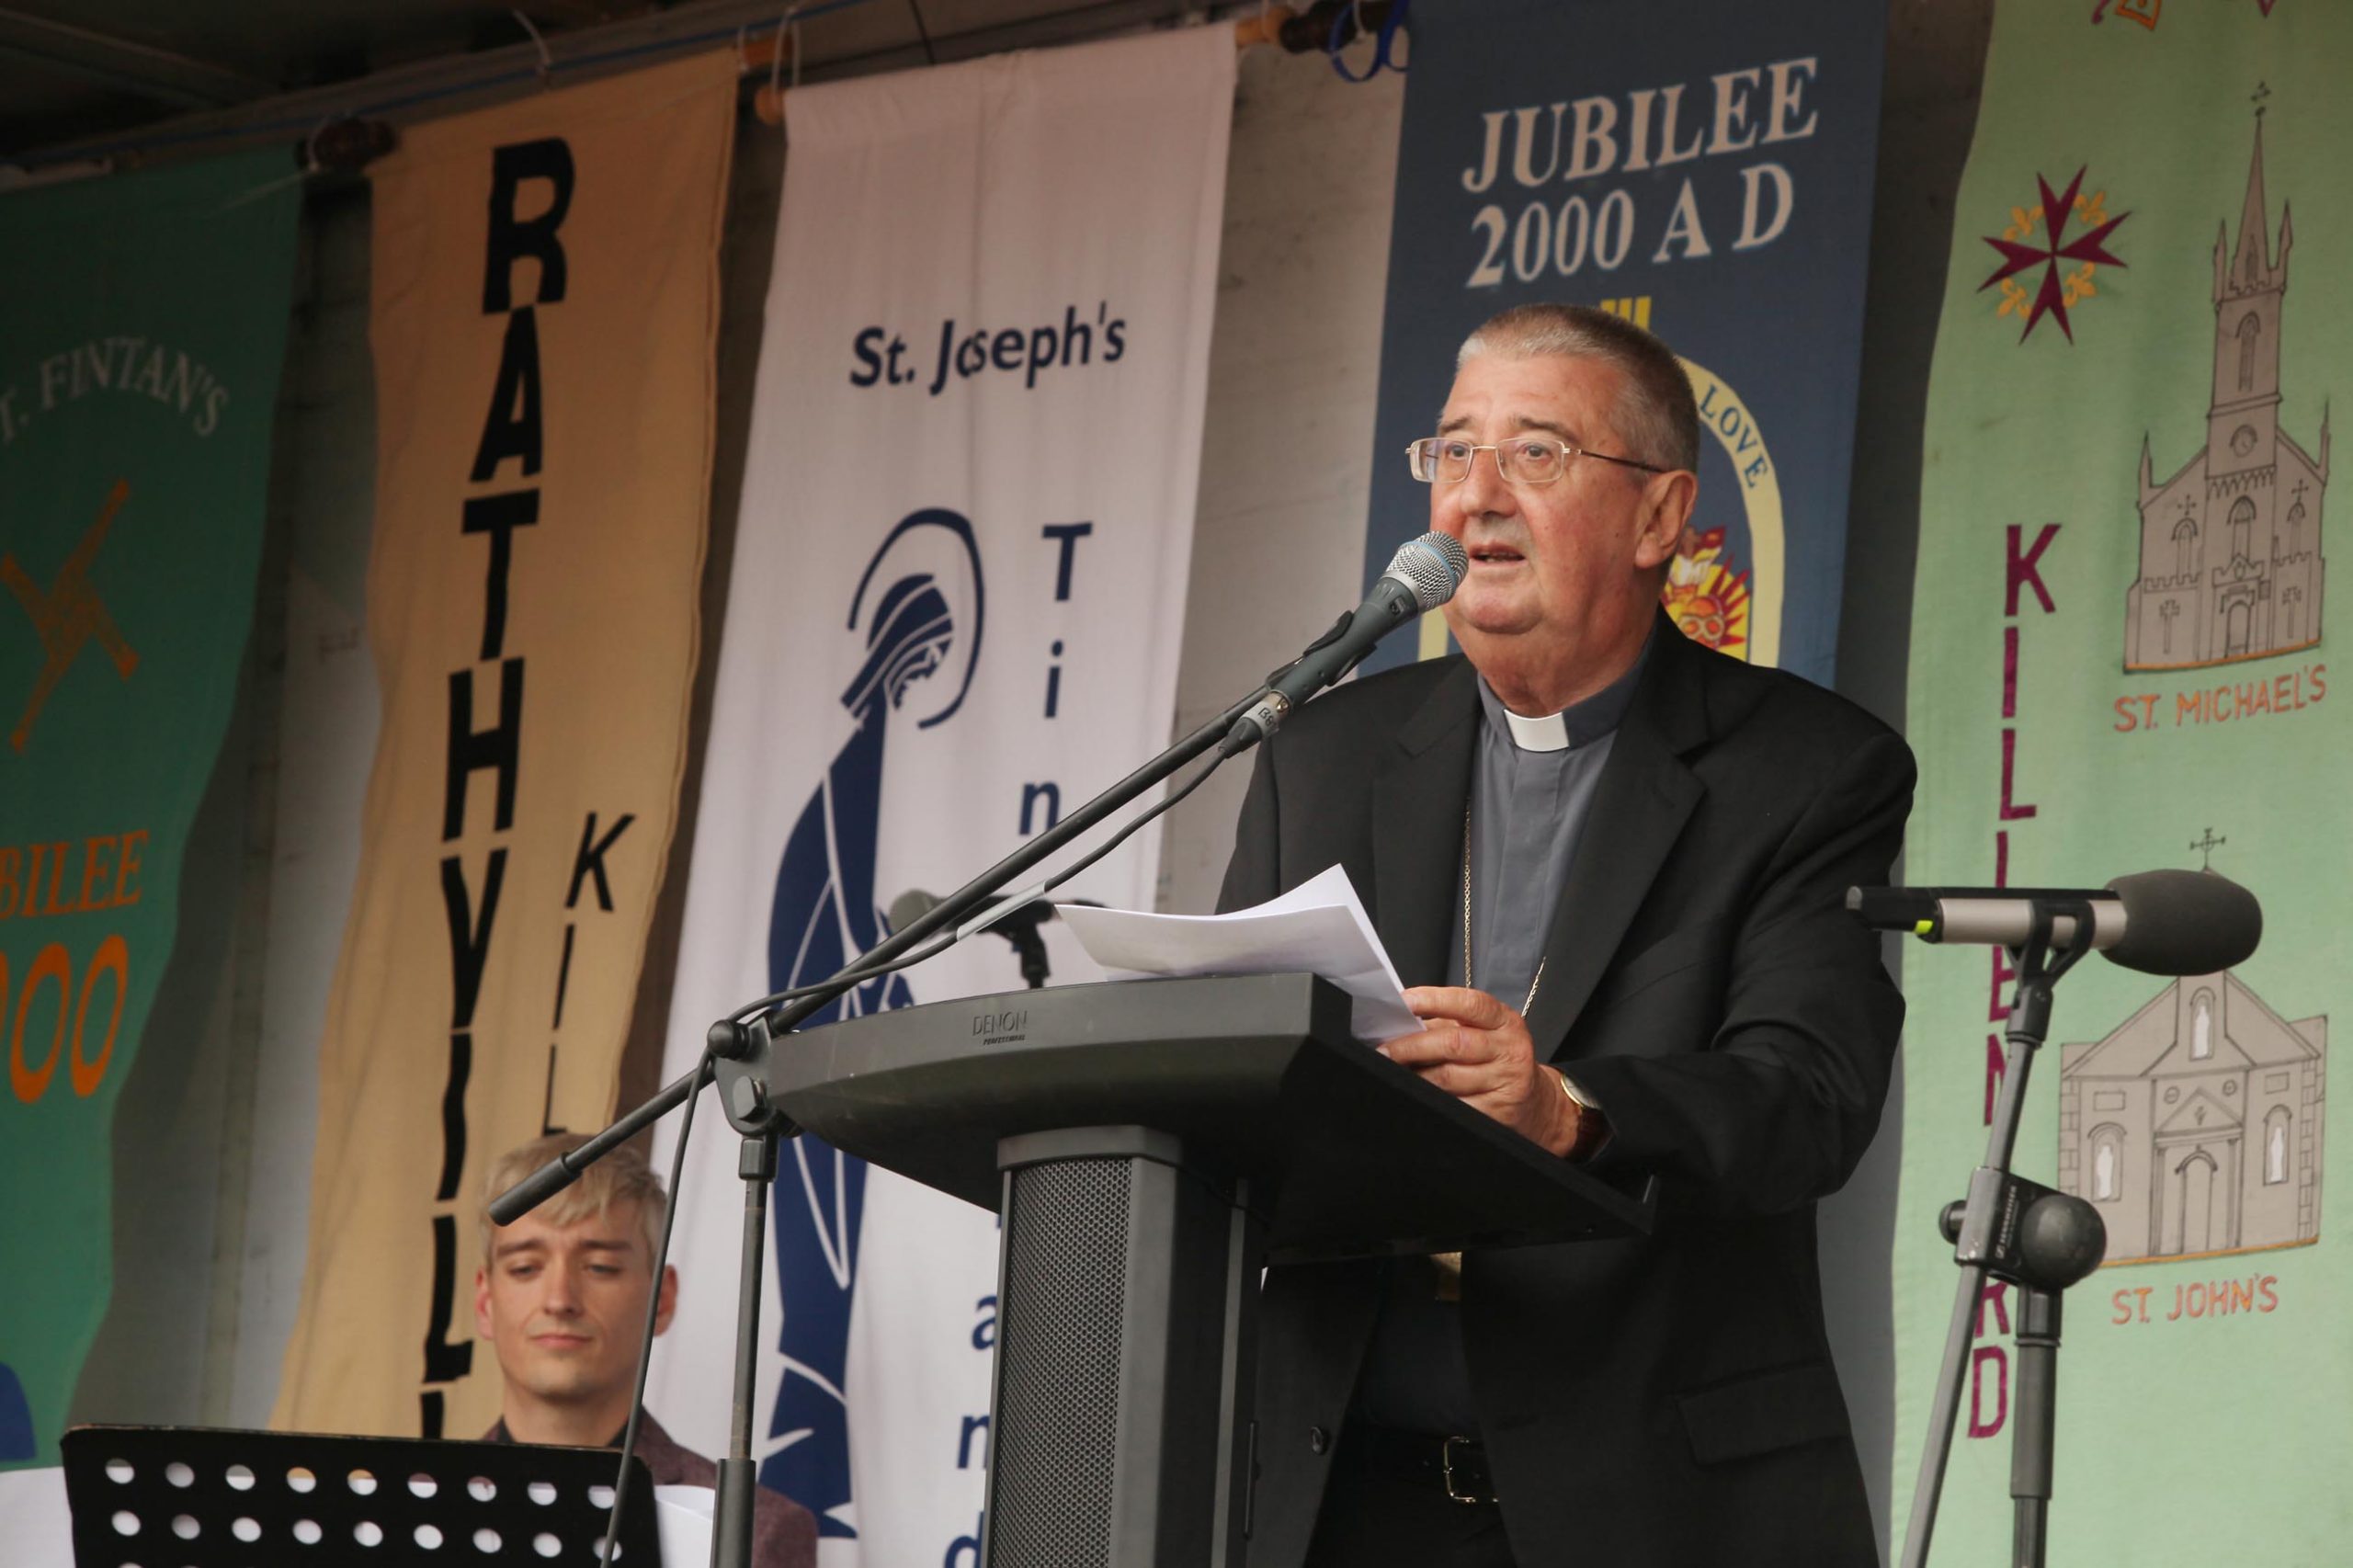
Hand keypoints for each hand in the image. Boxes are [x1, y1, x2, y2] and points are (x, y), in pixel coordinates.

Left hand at [1386, 986, 1579, 1156]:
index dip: (1433, 1000)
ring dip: (1416, 1076)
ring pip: (1449, 1078)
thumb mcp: (1485, 1032)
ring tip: (1395, 1072)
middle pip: (1454, 1043)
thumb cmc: (1498, 1059)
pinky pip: (1455, 1106)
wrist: (1534, 1102)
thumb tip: (1400, 1022)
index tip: (1403, 1002)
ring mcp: (1506, 1082)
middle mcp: (1510, 1049)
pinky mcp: (1498, 1112)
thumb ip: (1448, 1023)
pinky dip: (1431, 1100)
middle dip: (1411, 1046)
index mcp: (1505, 1021)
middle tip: (1383, 1049)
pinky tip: (1418, 1095)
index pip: (1469, 1003)